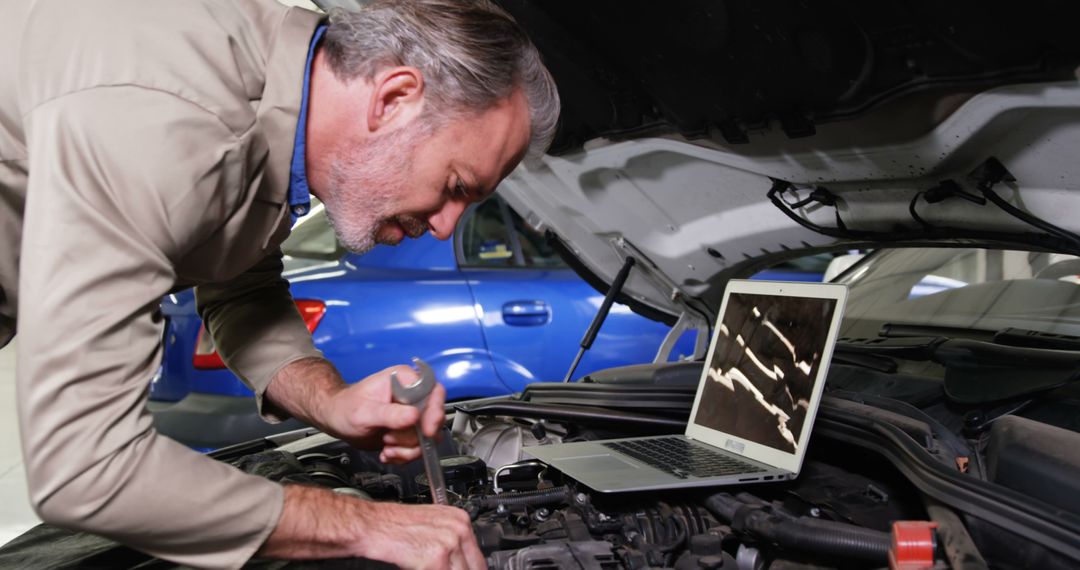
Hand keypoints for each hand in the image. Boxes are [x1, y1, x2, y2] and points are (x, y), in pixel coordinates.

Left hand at [320, 365, 446, 462]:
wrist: (337, 419)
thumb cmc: (345, 407)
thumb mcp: (364, 412)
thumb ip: (389, 414)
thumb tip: (413, 416)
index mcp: (404, 380)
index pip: (433, 392)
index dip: (434, 412)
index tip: (426, 430)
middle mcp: (412, 396)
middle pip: (433, 419)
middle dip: (412, 436)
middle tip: (390, 438)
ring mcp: (412, 414)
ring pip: (426, 438)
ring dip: (406, 448)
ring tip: (386, 444)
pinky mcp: (409, 431)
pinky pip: (418, 448)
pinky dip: (402, 455)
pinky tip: (387, 451)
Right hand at [353, 500, 486, 568]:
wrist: (373, 525)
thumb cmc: (396, 525)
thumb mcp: (433, 526)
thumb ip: (452, 542)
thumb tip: (462, 562)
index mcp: (461, 520)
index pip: (479, 558)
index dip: (471, 569)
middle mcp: (459, 530)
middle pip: (474, 568)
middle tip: (444, 569)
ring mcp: (449, 544)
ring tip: (431, 568)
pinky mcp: (436, 560)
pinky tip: (420, 568)